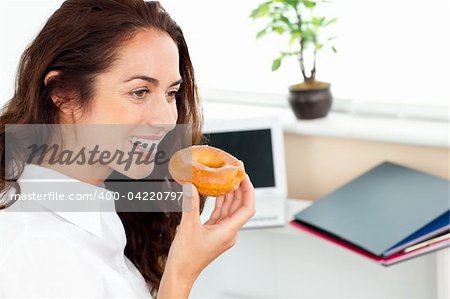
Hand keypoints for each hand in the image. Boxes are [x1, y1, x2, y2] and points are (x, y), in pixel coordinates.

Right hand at [158, 175, 254, 296]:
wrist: (180, 273)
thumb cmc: (186, 258)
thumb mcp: (188, 227)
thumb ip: (190, 204)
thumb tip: (191, 186)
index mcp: (228, 232)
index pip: (247, 208)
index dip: (248, 190)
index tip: (243, 176)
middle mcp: (228, 232)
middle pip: (239, 206)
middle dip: (238, 188)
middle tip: (235, 172)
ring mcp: (222, 233)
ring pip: (230, 209)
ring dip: (229, 194)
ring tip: (226, 178)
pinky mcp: (214, 233)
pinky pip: (220, 214)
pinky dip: (219, 202)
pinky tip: (216, 192)